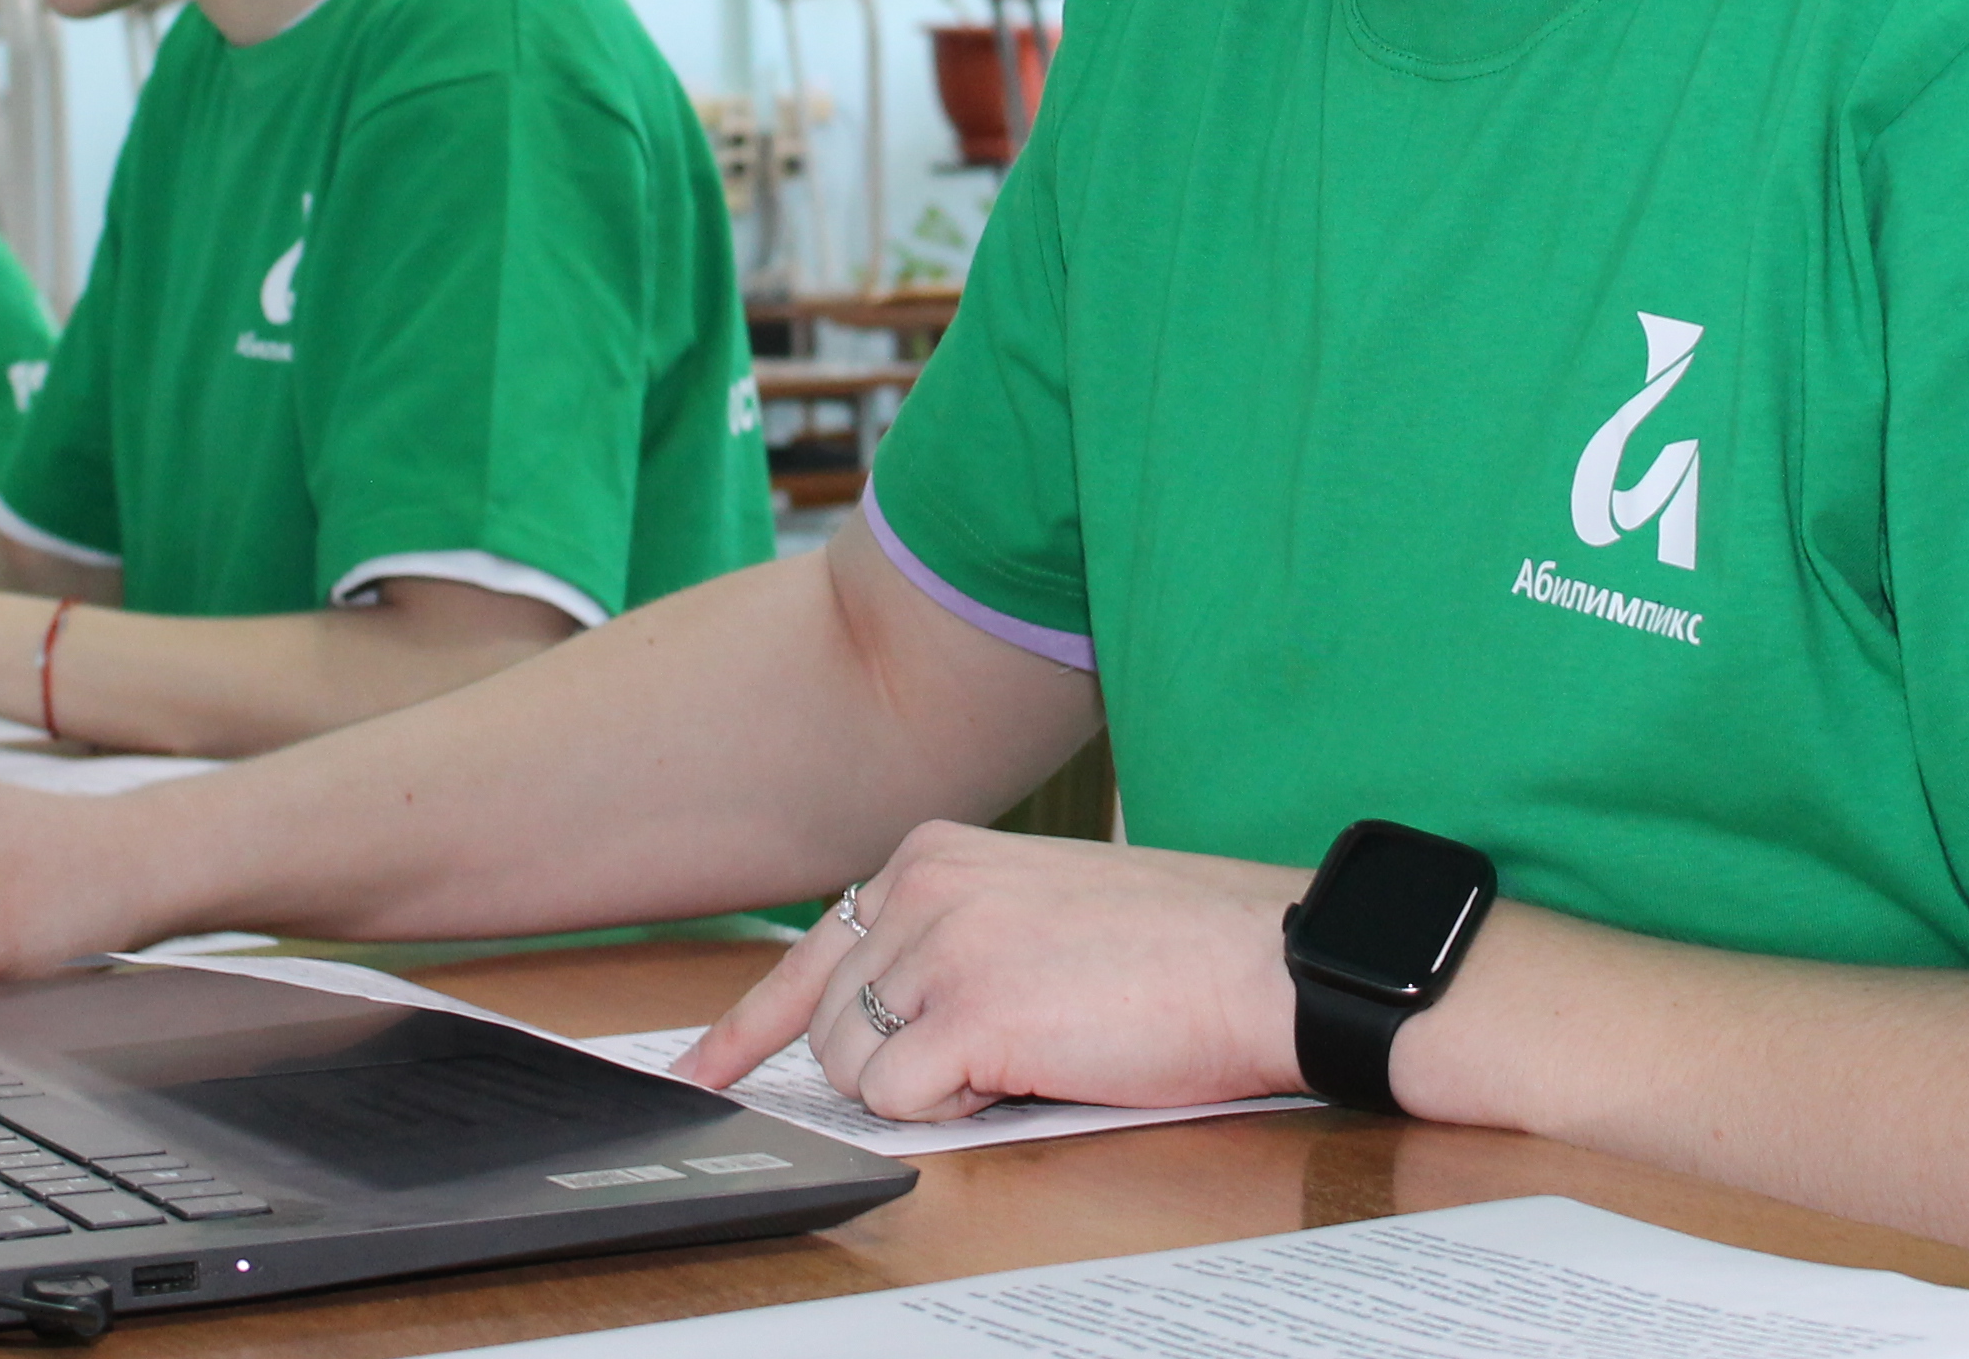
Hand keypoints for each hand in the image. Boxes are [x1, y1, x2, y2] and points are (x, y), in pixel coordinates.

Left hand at [682, 823, 1309, 1124]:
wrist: (1265, 961)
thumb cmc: (1172, 947)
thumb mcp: (1030, 907)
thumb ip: (940, 939)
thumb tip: (859, 1017)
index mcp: (930, 856)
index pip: (807, 953)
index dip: (748, 1027)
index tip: (703, 1069)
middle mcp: (920, 890)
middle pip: (827, 1027)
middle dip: (894, 1067)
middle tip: (996, 1053)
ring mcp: (940, 949)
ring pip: (856, 1072)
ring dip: (933, 1088)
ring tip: (1030, 1047)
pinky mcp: (970, 1016)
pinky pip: (902, 1104)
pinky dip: (959, 1112)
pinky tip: (1031, 1068)